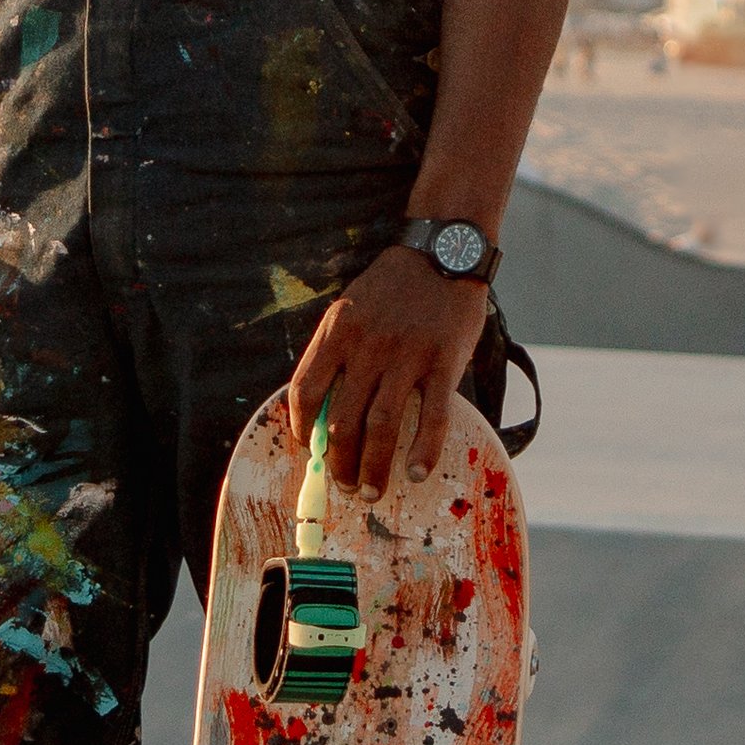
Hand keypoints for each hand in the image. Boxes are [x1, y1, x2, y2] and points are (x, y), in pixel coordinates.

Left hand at [285, 243, 487, 494]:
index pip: (305, 390)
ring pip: (382, 426)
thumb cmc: (394, 286)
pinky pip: (433, 416)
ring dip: (374, 468)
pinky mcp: (444, 361)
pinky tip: (417, 473)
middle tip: (343, 486)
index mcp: (338, 331)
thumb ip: (337, 350)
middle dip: (339, 462)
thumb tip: (322, 405)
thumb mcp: (351, 308)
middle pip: (342, 419)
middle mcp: (368, 345)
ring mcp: (407, 355)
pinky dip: (424, 450)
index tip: (307, 448)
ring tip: (371, 492)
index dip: (300, 427)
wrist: (443, 251)